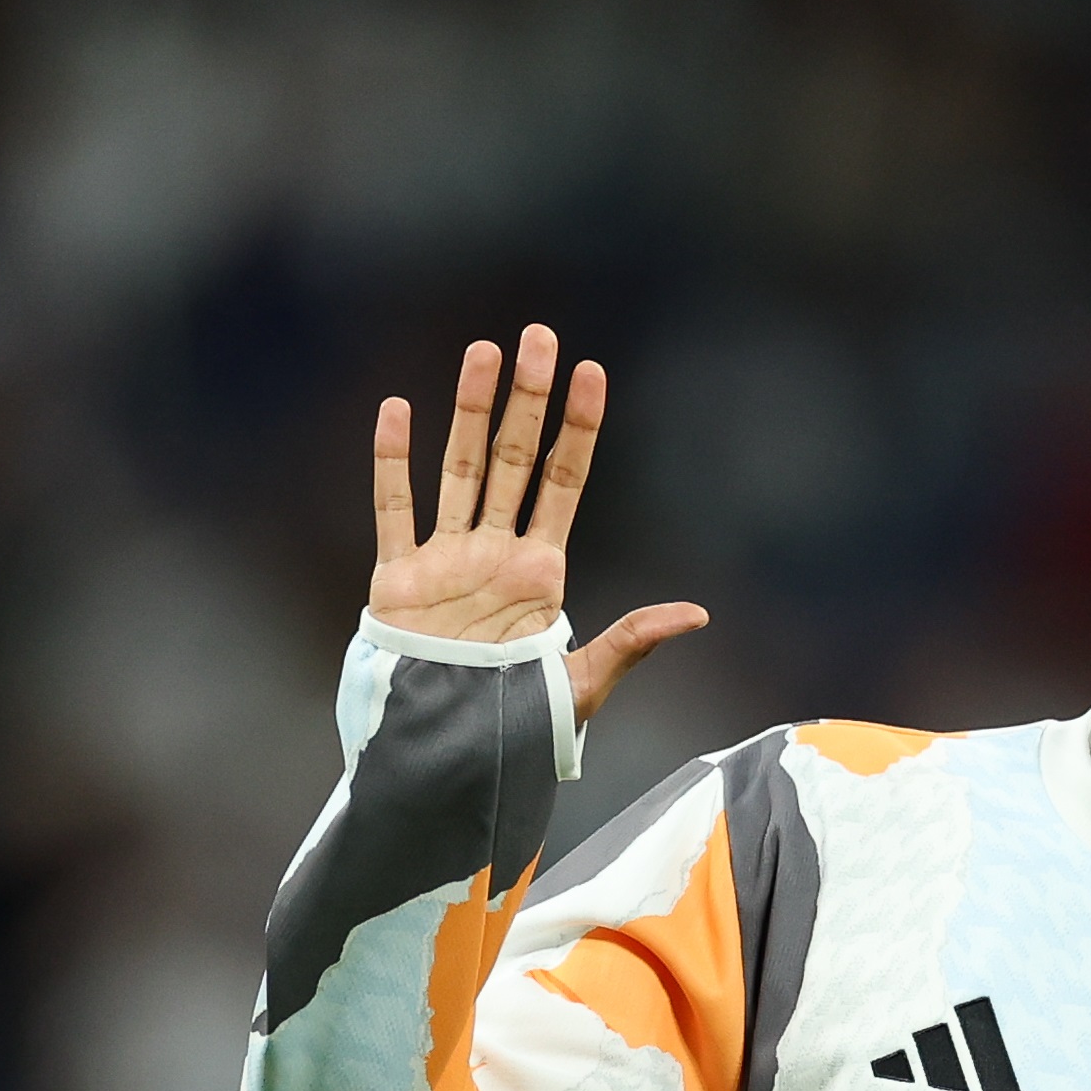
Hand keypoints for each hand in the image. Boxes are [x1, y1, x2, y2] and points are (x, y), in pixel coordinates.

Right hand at [370, 325, 707, 722]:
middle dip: (528, 398)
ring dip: (469, 410)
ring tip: (483, 352)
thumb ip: (632, 641)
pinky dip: (392, 462)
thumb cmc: (519, 726)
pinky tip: (399, 412)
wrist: (450, 754)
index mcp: (542, 571)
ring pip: (458, 468)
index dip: (579, 427)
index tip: (591, 373)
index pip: (565, 481)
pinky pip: (394, 510)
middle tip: (539, 336)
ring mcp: (446, 560)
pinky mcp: (399, 579)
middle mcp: (495, 553)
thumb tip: (698, 615)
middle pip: (514, 459)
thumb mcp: (585, 684)